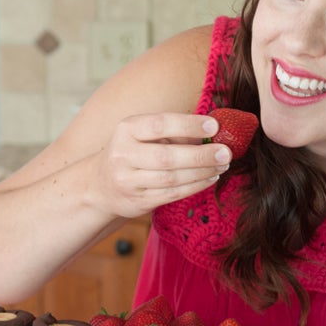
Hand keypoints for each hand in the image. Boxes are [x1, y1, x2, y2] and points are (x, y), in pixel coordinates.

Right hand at [90, 112, 230, 218]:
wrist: (100, 186)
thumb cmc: (131, 153)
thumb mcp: (142, 135)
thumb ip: (172, 132)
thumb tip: (212, 131)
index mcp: (126, 130)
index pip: (160, 124)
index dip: (189, 125)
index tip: (214, 126)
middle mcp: (123, 155)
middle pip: (167, 157)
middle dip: (200, 155)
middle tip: (226, 152)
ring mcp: (128, 181)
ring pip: (172, 178)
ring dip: (202, 172)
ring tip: (222, 166)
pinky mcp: (138, 201)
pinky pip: (172, 194)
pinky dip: (195, 186)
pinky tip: (210, 178)